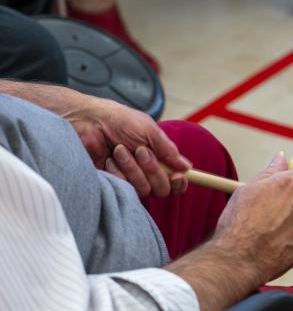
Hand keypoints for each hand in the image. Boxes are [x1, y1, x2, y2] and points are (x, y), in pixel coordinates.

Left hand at [64, 97, 190, 197]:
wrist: (88, 122)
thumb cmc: (119, 121)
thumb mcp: (149, 130)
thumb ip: (168, 150)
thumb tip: (186, 166)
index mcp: (159, 159)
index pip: (176, 182)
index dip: (180, 183)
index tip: (177, 176)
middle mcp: (147, 172)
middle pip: (163, 189)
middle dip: (152, 169)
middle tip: (140, 150)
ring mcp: (131, 179)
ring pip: (144, 189)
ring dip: (132, 167)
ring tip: (118, 150)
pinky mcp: (114, 184)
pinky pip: (124, 187)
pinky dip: (117, 171)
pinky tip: (109, 159)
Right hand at [213, 152, 292, 283]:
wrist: (240, 258)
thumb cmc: (239, 222)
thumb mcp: (248, 189)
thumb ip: (271, 172)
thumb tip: (281, 157)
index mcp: (291, 184)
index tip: (291, 185)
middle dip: (290, 203)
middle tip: (268, 213)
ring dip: (290, 222)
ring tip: (267, 231)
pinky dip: (291, 238)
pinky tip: (273, 243)